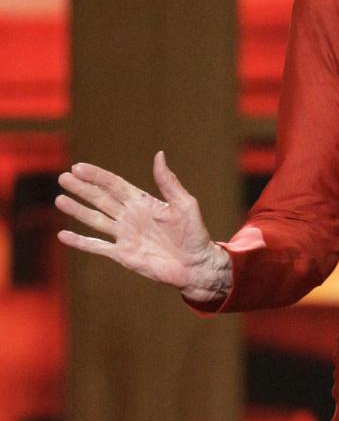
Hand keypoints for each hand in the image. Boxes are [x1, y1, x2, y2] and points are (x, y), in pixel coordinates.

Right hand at [56, 150, 221, 292]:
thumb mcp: (185, 205)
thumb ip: (168, 182)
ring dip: (77, 210)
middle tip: (63, 178)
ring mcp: (125, 236)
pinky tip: (63, 235)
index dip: (96, 176)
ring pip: (95, 220)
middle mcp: (129, 216)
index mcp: (142, 202)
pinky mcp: (123, 255)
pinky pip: (98, 247)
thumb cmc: (194, 234)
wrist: (196, 265)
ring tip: (59, 199)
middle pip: (100, 199)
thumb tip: (159, 155)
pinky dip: (80, 242)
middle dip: (82, 189)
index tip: (78, 167)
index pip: (114, 185)